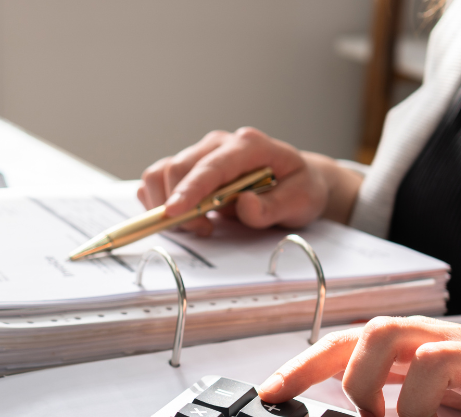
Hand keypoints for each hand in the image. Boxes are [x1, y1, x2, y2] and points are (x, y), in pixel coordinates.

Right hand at [137, 127, 362, 234]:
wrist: (298, 181)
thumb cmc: (300, 188)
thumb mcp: (301, 201)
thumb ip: (273, 207)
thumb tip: (245, 206)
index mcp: (249, 146)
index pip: (211, 166)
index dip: (189, 190)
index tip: (174, 213)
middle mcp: (220, 143)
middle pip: (178, 167)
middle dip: (178, 205)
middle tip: (203, 230)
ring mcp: (203, 153)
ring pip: (162, 172)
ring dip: (166, 203)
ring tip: (199, 224)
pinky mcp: (192, 167)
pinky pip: (159, 179)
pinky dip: (160, 200)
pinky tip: (186, 215)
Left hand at [257, 316, 460, 416]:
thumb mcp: (445, 385)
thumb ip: (399, 387)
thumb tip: (339, 411)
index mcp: (427, 345)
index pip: (354, 339)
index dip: (307, 363)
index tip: (269, 395)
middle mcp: (454, 346)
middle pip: (386, 332)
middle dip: (358, 376)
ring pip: (437, 360)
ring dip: (417, 408)